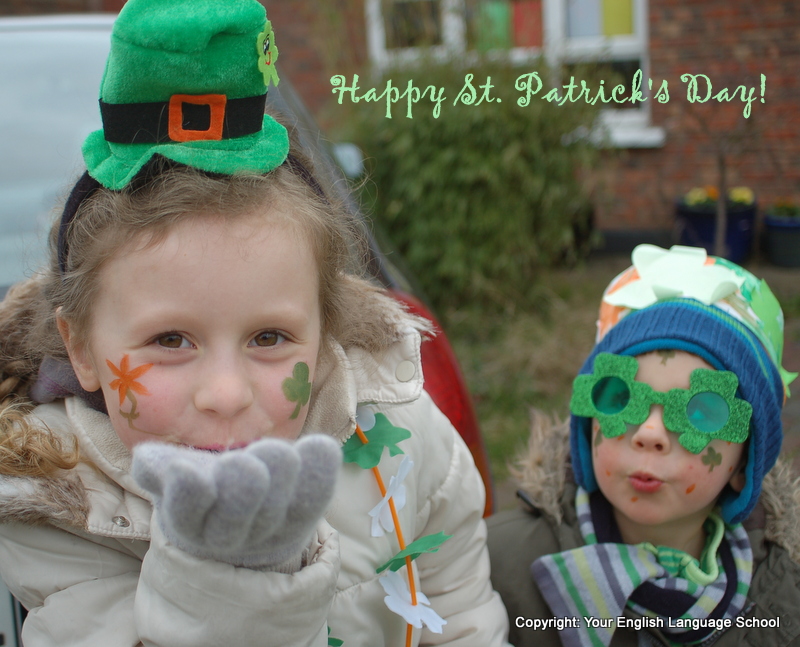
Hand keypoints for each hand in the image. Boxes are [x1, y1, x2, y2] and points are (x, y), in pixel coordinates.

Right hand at [131, 435, 340, 568]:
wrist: (237, 510)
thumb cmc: (199, 484)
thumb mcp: (169, 475)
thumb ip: (156, 468)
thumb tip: (144, 459)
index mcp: (191, 523)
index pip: (187, 514)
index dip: (187, 495)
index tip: (186, 470)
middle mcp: (230, 535)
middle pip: (236, 521)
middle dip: (241, 492)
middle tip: (244, 462)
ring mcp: (270, 529)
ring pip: (276, 513)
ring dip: (280, 482)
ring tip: (280, 452)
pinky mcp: (302, 517)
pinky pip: (314, 501)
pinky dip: (320, 475)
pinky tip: (321, 447)